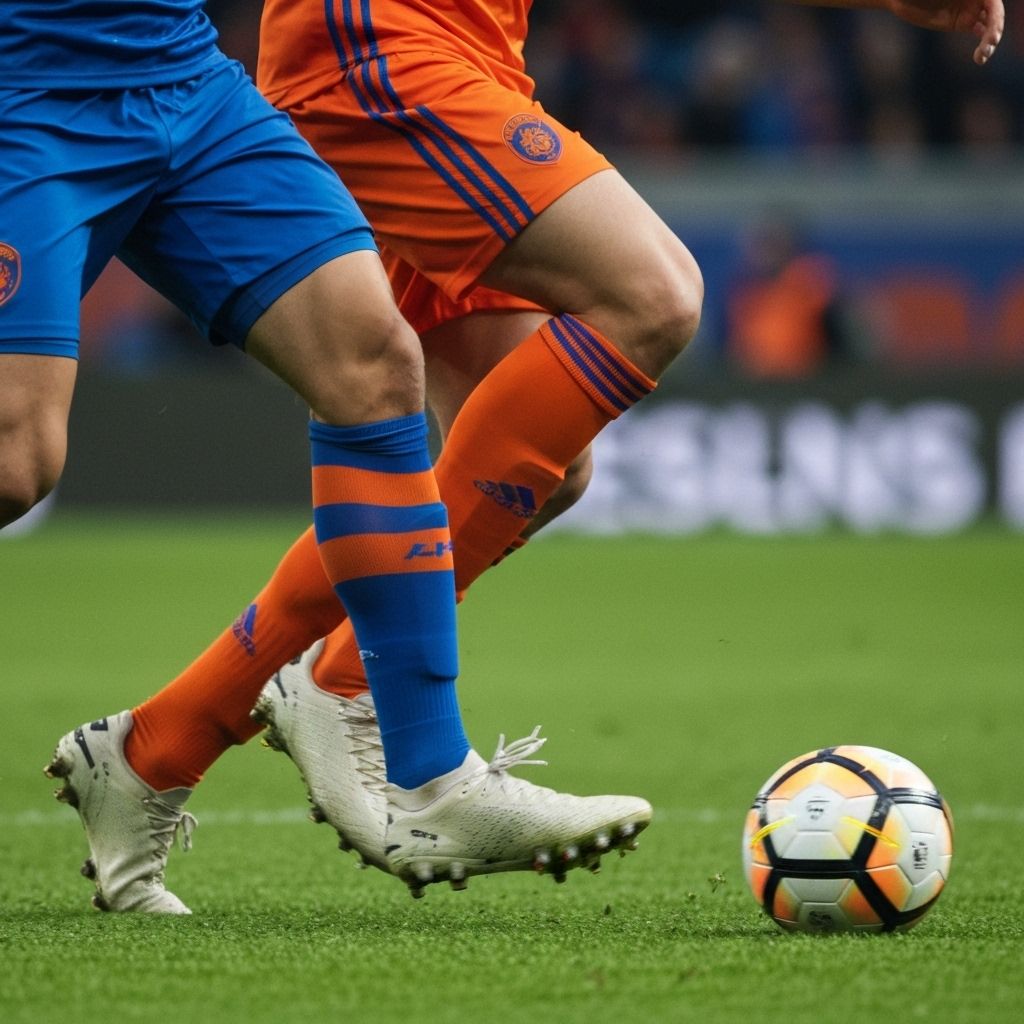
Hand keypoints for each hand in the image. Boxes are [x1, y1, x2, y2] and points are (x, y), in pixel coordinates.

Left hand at [884, 0, 1003, 63]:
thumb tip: (966, 7)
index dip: (996, 13)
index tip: (992, 26)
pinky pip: (981, 33)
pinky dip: (984, 45)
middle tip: (990, 43)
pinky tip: (980, 57)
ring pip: (990, 25)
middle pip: (995, 13)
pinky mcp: (962, 23)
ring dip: (991, 40)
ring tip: (982, 57)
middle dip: (995, 29)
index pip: (992, 0)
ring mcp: (971, 10)